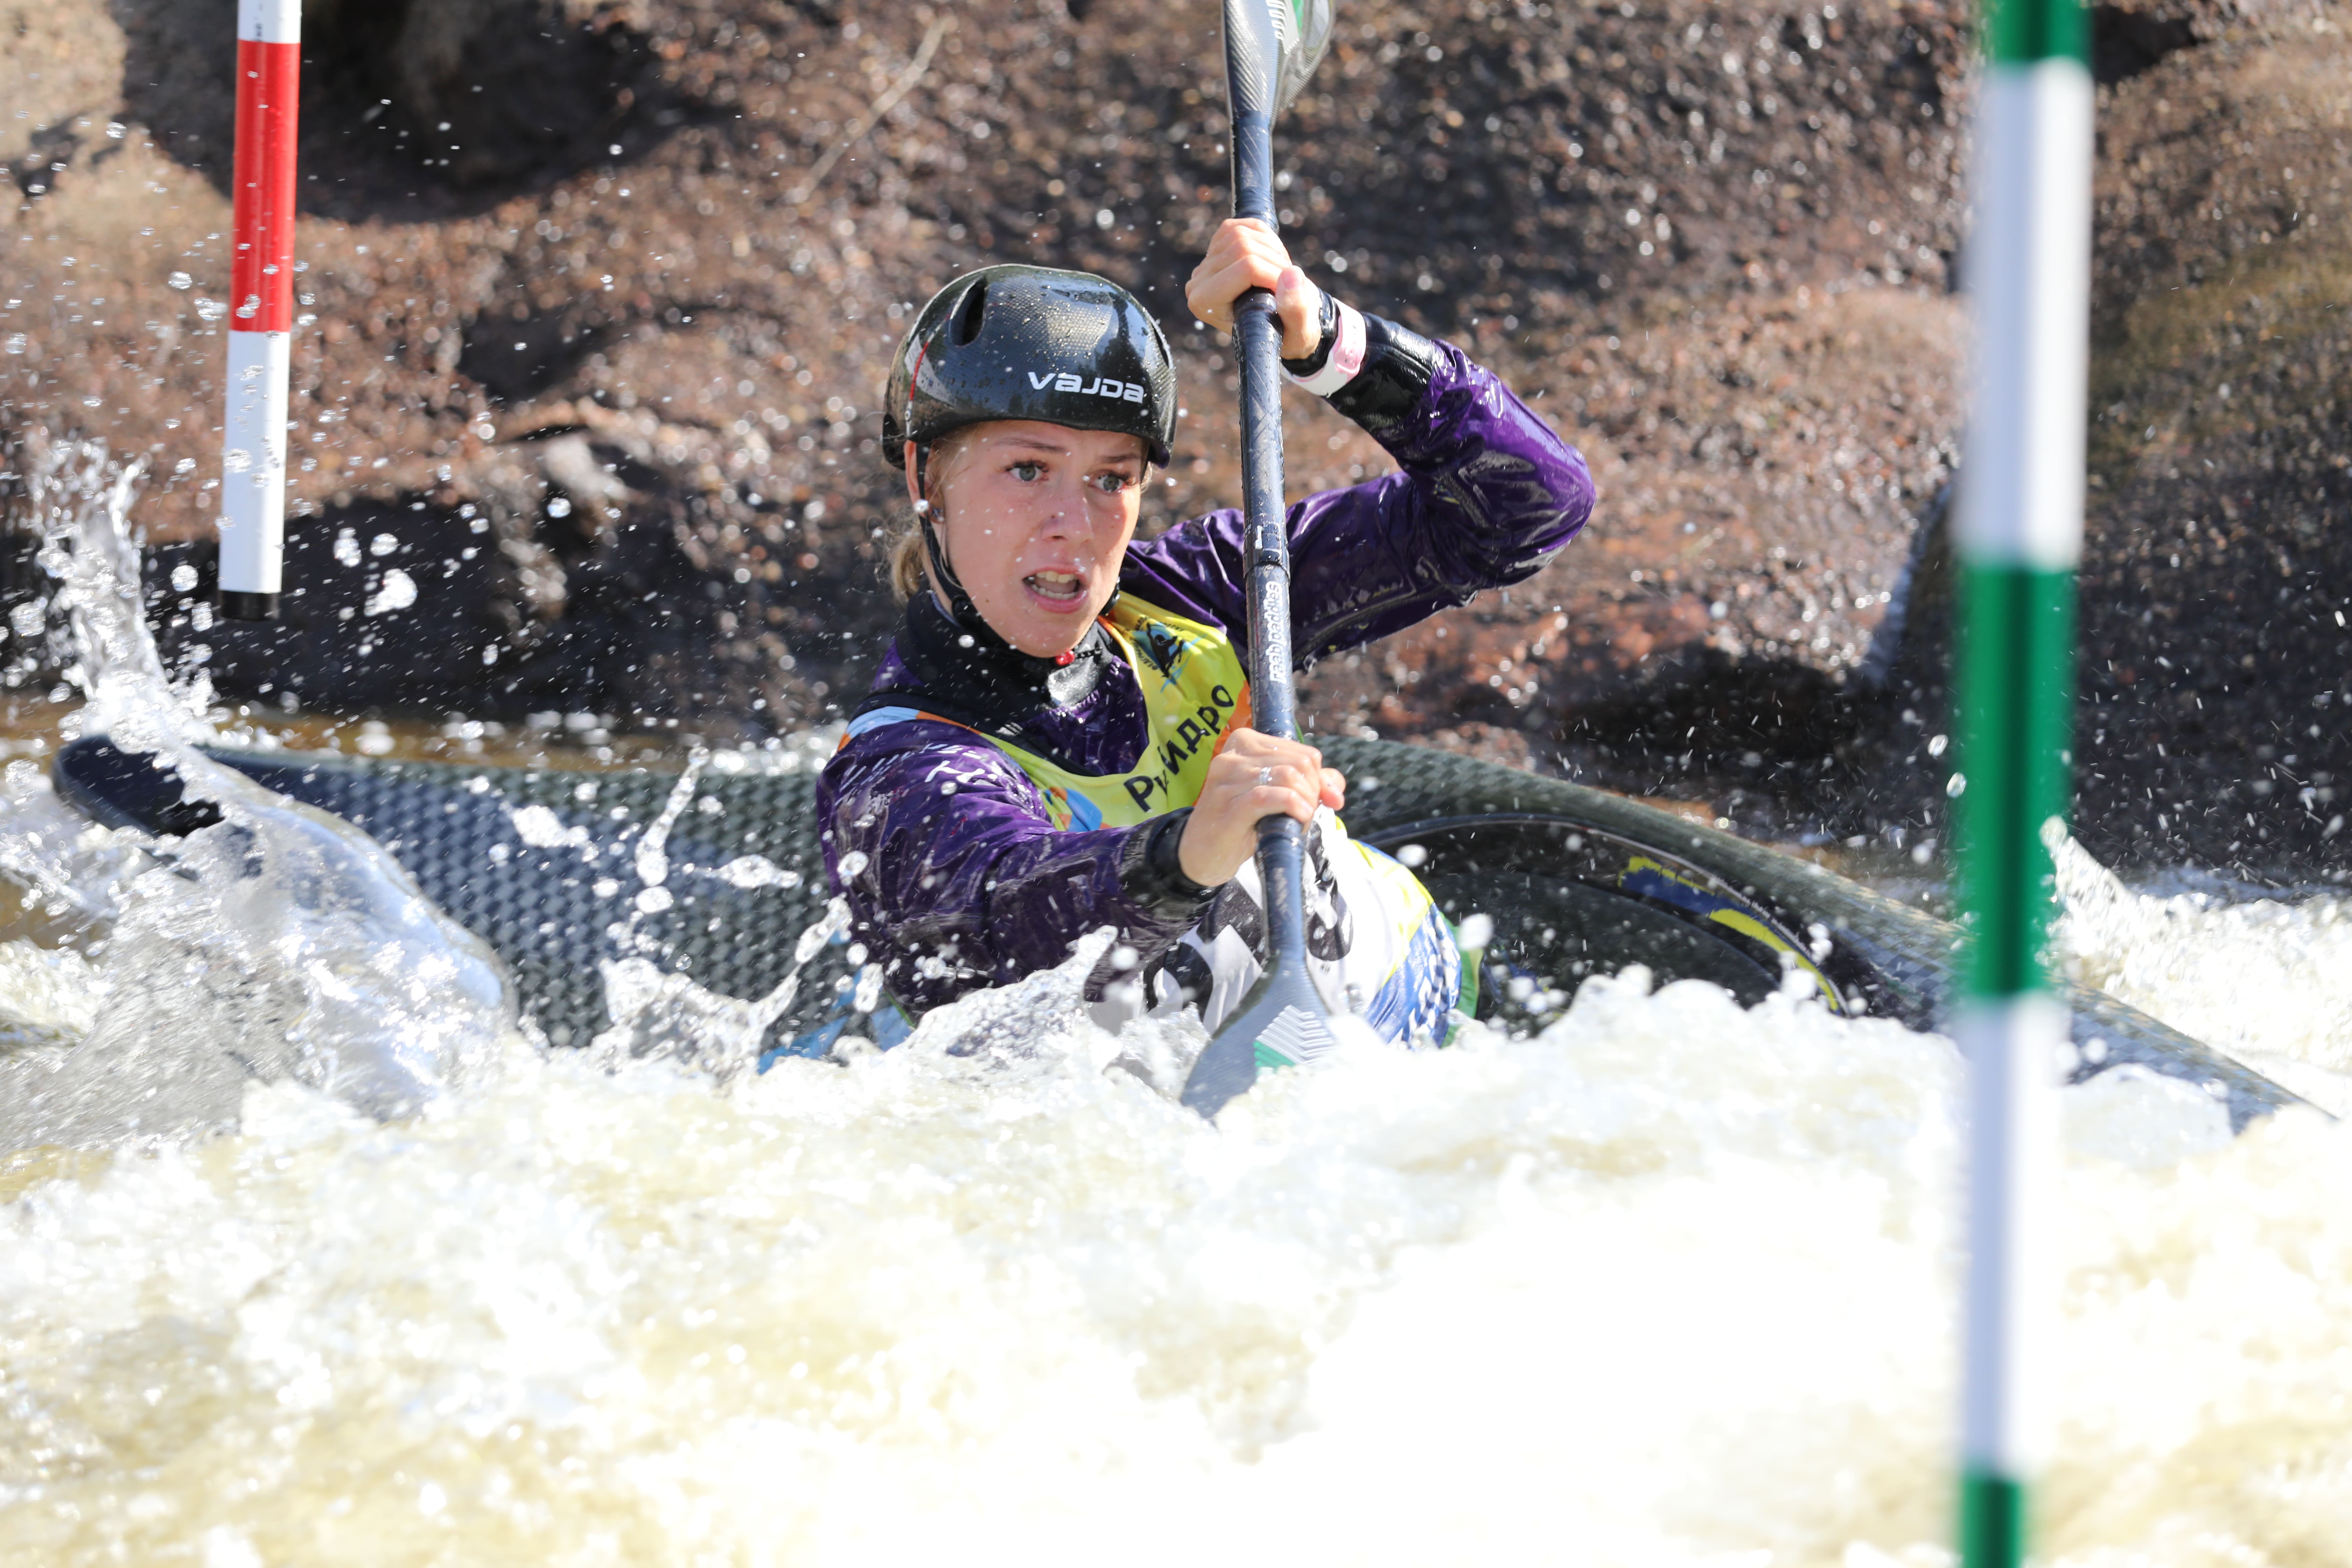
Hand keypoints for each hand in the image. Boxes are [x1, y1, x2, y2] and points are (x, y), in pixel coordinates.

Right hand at [1178, 728, 1345, 886]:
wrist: (1200, 853)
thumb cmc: (1241, 822)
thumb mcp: (1275, 796)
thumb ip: (1309, 785)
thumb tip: (1337, 791)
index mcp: (1245, 742)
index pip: (1303, 753)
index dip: (1318, 780)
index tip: (1316, 802)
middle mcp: (1232, 755)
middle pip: (1299, 764)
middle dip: (1312, 792)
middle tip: (1304, 814)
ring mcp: (1226, 779)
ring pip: (1287, 777)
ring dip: (1304, 803)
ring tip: (1296, 821)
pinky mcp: (1227, 806)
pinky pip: (1270, 797)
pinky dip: (1293, 807)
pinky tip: (1296, 819)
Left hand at [1186, 218, 1323, 359]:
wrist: (1282, 322)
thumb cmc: (1287, 331)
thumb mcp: (1298, 330)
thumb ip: (1296, 309)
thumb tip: (1291, 274)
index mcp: (1205, 304)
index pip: (1246, 268)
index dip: (1274, 273)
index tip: (1290, 290)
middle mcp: (1198, 282)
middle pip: (1242, 246)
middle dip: (1276, 259)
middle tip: (1289, 281)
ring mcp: (1206, 261)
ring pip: (1242, 233)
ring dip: (1273, 248)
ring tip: (1282, 273)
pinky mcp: (1217, 245)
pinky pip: (1243, 225)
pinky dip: (1265, 237)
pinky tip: (1272, 258)